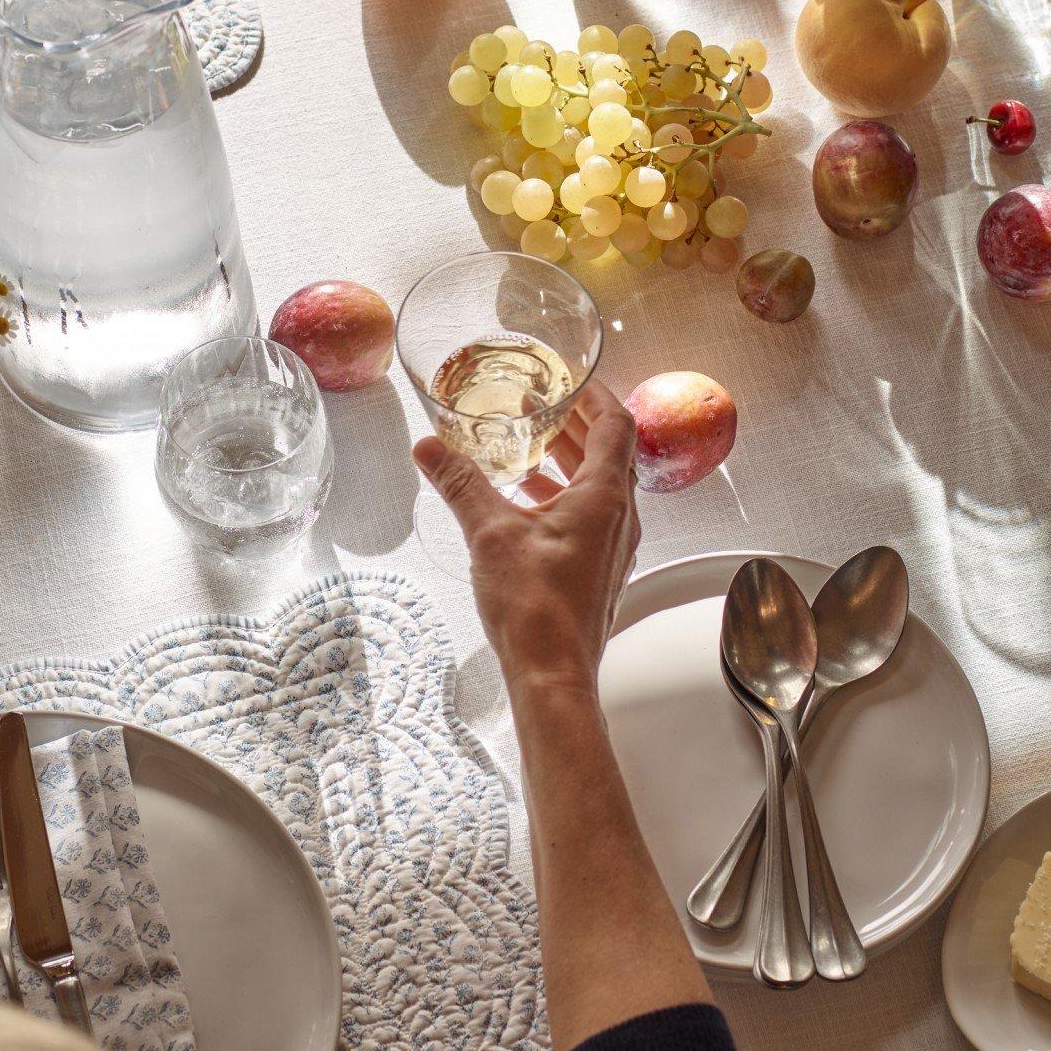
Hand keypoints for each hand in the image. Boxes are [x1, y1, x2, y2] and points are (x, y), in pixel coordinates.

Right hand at [414, 381, 641, 698]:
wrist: (552, 672)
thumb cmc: (536, 607)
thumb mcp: (489, 532)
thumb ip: (460, 483)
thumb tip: (430, 448)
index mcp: (605, 497)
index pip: (615, 424)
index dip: (594, 394)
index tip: (569, 378)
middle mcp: (619, 518)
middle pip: (609, 452)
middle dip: (574, 423)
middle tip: (542, 404)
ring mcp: (612, 545)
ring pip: (598, 485)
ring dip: (567, 459)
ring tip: (529, 444)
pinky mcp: (597, 568)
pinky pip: (588, 514)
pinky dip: (562, 493)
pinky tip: (525, 499)